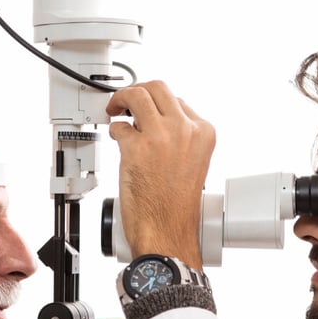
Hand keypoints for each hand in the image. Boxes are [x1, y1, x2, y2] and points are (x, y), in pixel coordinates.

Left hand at [106, 80, 215, 268]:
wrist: (167, 231)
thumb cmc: (177, 207)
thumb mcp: (193, 162)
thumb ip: (179, 138)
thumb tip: (155, 121)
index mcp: (202, 133)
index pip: (178, 102)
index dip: (159, 106)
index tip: (148, 113)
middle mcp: (184, 130)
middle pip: (158, 88)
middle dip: (139, 91)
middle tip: (127, 102)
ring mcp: (160, 136)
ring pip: (137, 95)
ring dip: (121, 99)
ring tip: (115, 109)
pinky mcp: (136, 147)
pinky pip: (119, 125)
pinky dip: (115, 130)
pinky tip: (117, 139)